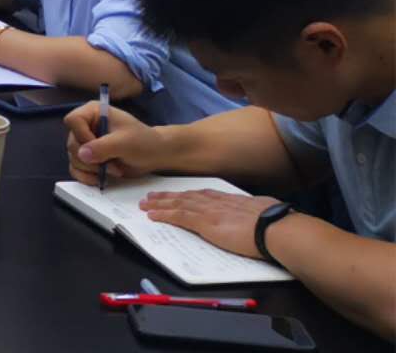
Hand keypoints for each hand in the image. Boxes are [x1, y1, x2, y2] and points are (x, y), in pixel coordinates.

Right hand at [65, 101, 158, 185]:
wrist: (155, 155)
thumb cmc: (143, 141)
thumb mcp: (125, 142)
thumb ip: (102, 147)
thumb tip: (81, 155)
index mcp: (93, 112)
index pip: (73, 121)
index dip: (82, 136)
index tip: (99, 147)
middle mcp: (85, 126)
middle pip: (72, 143)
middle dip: (91, 159)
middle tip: (111, 164)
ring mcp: (85, 143)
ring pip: (73, 158)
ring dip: (92, 169)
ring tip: (113, 170)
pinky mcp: (87, 159)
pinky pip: (75, 169)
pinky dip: (85, 177)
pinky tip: (100, 179)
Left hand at [139, 190, 281, 258]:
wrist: (277, 229)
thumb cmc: (278, 224)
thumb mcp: (264, 211)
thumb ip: (254, 212)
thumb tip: (259, 215)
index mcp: (231, 200)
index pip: (203, 195)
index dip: (187, 194)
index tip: (177, 194)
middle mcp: (217, 202)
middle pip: (186, 196)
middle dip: (168, 197)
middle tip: (151, 196)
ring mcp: (210, 211)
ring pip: (178, 204)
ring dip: (160, 204)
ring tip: (146, 204)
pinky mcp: (205, 223)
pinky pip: (179, 216)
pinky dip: (164, 215)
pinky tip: (152, 215)